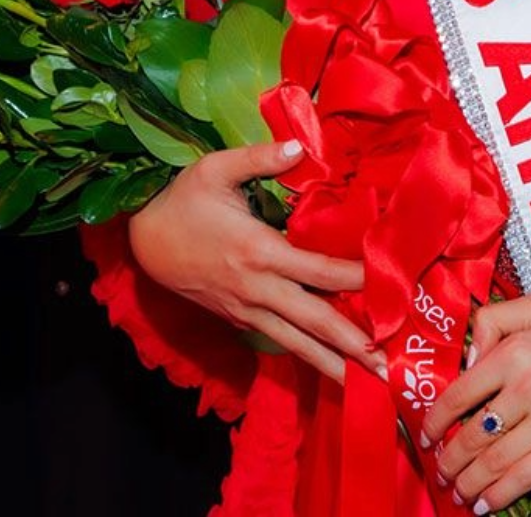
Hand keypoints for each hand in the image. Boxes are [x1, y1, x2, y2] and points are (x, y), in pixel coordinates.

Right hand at [128, 138, 381, 382]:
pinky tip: (326, 364)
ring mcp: (245, 309)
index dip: (355, 280)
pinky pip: (277, 339)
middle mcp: (256, 287)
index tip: (389, 289)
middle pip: (313, 320)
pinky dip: (303, 353)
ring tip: (364, 385)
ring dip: (331, 364)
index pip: (318, 270)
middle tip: (386, 368)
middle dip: (351, 345)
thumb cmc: (183, 199)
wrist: (142, 238)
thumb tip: (299, 144)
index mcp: (259, 250)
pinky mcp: (236, 319)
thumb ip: (260, 157)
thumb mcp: (217, 168)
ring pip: (295, 343)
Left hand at [422, 294, 530, 512]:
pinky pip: (526, 477)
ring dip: (469, 483)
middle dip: (450, 460)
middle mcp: (530, 383)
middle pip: (473, 433)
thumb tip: (467, 358)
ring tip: (459, 492)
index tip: (427, 437)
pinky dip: (499, 495)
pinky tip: (485, 504)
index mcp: (518, 349)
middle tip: (441, 473)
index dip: (436, 421)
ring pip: (495, 460)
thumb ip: (496, 319)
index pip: (460, 392)